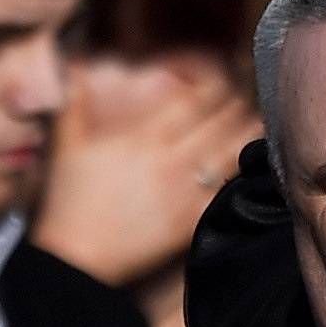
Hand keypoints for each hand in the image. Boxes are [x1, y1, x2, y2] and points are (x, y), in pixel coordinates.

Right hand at [32, 55, 257, 287]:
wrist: (78, 258)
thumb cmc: (70, 202)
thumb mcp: (66, 146)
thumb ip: (72, 102)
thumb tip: (70, 67)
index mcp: (144, 139)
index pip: (193, 103)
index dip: (216, 88)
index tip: (225, 81)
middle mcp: (171, 161)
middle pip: (219, 124)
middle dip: (237, 106)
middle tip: (249, 98)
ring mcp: (185, 193)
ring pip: (231, 154)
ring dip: (248, 135)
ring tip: (259, 123)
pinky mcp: (191, 222)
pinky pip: (228, 192)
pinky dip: (244, 174)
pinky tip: (254, 164)